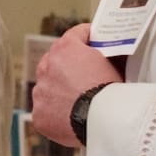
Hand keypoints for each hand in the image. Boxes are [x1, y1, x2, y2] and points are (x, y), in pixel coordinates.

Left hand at [31, 23, 122, 147]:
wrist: (106, 121)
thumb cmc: (113, 92)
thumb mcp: (116, 64)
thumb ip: (107, 54)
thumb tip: (112, 53)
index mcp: (65, 49)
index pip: (75, 35)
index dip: (87, 37)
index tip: (93, 39)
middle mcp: (47, 67)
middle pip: (55, 59)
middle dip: (68, 63)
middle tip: (83, 72)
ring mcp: (41, 91)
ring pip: (47, 86)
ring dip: (58, 88)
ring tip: (76, 98)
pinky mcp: (39, 114)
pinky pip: (45, 110)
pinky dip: (55, 112)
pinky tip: (69, 116)